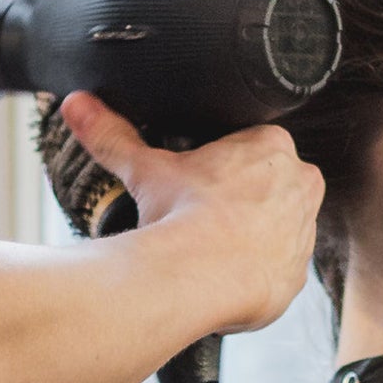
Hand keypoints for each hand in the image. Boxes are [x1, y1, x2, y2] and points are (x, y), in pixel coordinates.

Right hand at [60, 93, 325, 333]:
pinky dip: (256, 273)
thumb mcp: (145, 169)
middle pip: (272, 186)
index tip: (201, 186)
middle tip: (205, 217)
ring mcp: (304, 230)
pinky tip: (227, 276)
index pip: (255, 147)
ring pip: (279, 229)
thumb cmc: (180, 216)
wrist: (196, 276)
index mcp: (272, 146)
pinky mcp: (299, 273)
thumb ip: (114, 135)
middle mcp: (300, 184)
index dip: (225, 167)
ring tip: (213, 249)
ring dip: (253, 237)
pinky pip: (279, 270)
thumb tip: (78, 105)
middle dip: (243, 201)